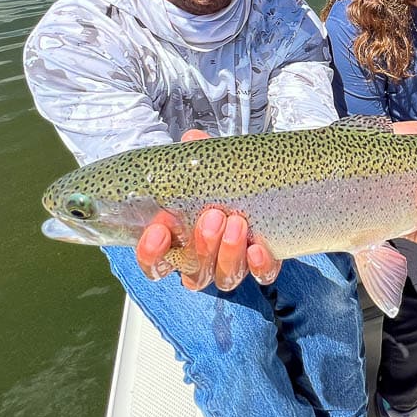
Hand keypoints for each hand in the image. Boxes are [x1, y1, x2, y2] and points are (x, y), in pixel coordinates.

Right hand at [133, 127, 281, 289]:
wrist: (264, 190)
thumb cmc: (222, 184)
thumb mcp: (207, 168)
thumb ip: (196, 157)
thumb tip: (192, 139)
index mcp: (179, 243)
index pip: (155, 263)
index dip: (152, 253)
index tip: (158, 230)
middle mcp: (202, 261)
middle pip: (193, 270)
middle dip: (202, 245)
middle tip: (212, 216)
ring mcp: (231, 266)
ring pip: (223, 277)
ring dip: (228, 252)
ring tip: (236, 222)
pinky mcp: (262, 266)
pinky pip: (261, 276)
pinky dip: (260, 265)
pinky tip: (259, 248)